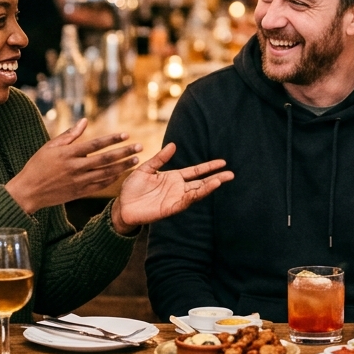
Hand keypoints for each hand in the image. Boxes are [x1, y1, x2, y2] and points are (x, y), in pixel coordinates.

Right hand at [4, 120, 140, 214]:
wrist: (29, 192)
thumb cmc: (37, 165)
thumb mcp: (50, 147)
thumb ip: (69, 135)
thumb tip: (85, 121)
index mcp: (68, 154)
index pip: (95, 145)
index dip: (112, 139)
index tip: (126, 134)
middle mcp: (75, 168)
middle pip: (105, 159)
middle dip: (124, 153)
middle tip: (139, 147)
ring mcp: (78, 182)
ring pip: (106, 174)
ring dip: (122, 166)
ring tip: (135, 160)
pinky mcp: (80, 192)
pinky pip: (100, 186)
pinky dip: (112, 180)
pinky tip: (122, 173)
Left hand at [114, 143, 233, 230]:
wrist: (122, 206)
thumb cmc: (132, 188)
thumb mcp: (146, 169)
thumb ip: (159, 159)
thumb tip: (174, 145)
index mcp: (173, 178)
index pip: (196, 171)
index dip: (208, 167)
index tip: (222, 162)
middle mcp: (178, 188)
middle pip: (201, 182)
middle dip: (216, 178)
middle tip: (231, 174)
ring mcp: (175, 198)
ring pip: (197, 192)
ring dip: (209, 187)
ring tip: (221, 180)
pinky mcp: (170, 208)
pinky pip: (186, 201)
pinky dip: (196, 195)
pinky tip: (205, 189)